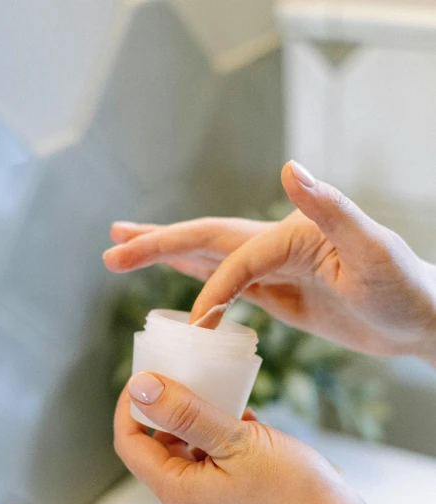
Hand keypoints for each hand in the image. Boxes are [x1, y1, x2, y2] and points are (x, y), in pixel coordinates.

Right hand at [104, 161, 435, 364]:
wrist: (419, 319)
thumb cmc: (404, 287)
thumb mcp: (373, 248)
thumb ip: (331, 208)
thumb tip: (288, 168)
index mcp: (293, 232)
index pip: (237, 256)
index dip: (214, 286)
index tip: (199, 321)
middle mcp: (277, 243)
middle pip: (205, 240)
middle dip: (157, 245)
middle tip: (111, 248)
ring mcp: (274, 268)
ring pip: (208, 260)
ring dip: (166, 257)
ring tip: (123, 252)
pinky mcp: (277, 292)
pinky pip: (227, 288)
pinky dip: (198, 287)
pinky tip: (181, 291)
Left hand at [115, 372, 435, 503]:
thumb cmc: (293, 490)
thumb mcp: (236, 439)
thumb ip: (185, 412)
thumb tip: (140, 387)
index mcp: (178, 493)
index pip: (130, 444)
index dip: (131, 406)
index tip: (147, 374)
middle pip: (161, 451)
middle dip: (173, 413)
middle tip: (194, 379)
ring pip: (191, 458)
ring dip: (202, 426)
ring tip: (229, 402)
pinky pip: (214, 471)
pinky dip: (222, 446)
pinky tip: (248, 427)